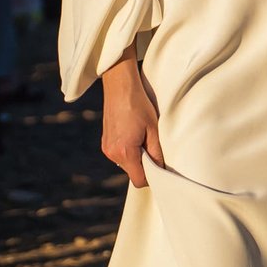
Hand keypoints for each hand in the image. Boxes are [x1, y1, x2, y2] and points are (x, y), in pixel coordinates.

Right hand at [99, 58, 163, 187]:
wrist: (120, 85)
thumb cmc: (139, 104)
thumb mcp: (153, 129)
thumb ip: (156, 153)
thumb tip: (161, 169)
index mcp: (125, 151)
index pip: (139, 180)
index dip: (152, 177)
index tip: (160, 167)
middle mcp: (112, 153)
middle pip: (132, 172)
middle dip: (144, 165)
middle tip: (152, 146)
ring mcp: (106, 148)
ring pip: (126, 164)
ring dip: (136, 157)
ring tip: (142, 136)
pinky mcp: (105, 142)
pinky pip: (120, 154)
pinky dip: (128, 150)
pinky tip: (133, 133)